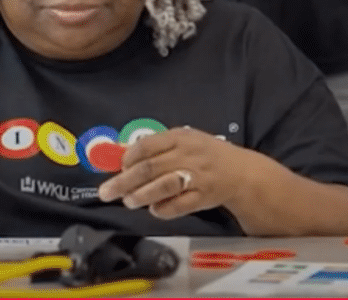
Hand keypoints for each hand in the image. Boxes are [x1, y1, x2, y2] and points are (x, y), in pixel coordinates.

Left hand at [98, 127, 264, 220]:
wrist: (240, 172)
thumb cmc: (205, 155)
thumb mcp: (183, 142)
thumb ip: (154, 147)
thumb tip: (118, 154)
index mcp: (181, 137)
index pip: (147, 146)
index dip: (127, 158)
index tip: (117, 167)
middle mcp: (189, 155)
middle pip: (149, 168)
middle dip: (123, 181)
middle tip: (106, 192)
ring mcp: (197, 176)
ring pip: (163, 186)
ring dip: (141, 196)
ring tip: (128, 201)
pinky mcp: (203, 197)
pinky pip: (178, 206)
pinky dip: (162, 209)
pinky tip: (154, 209)